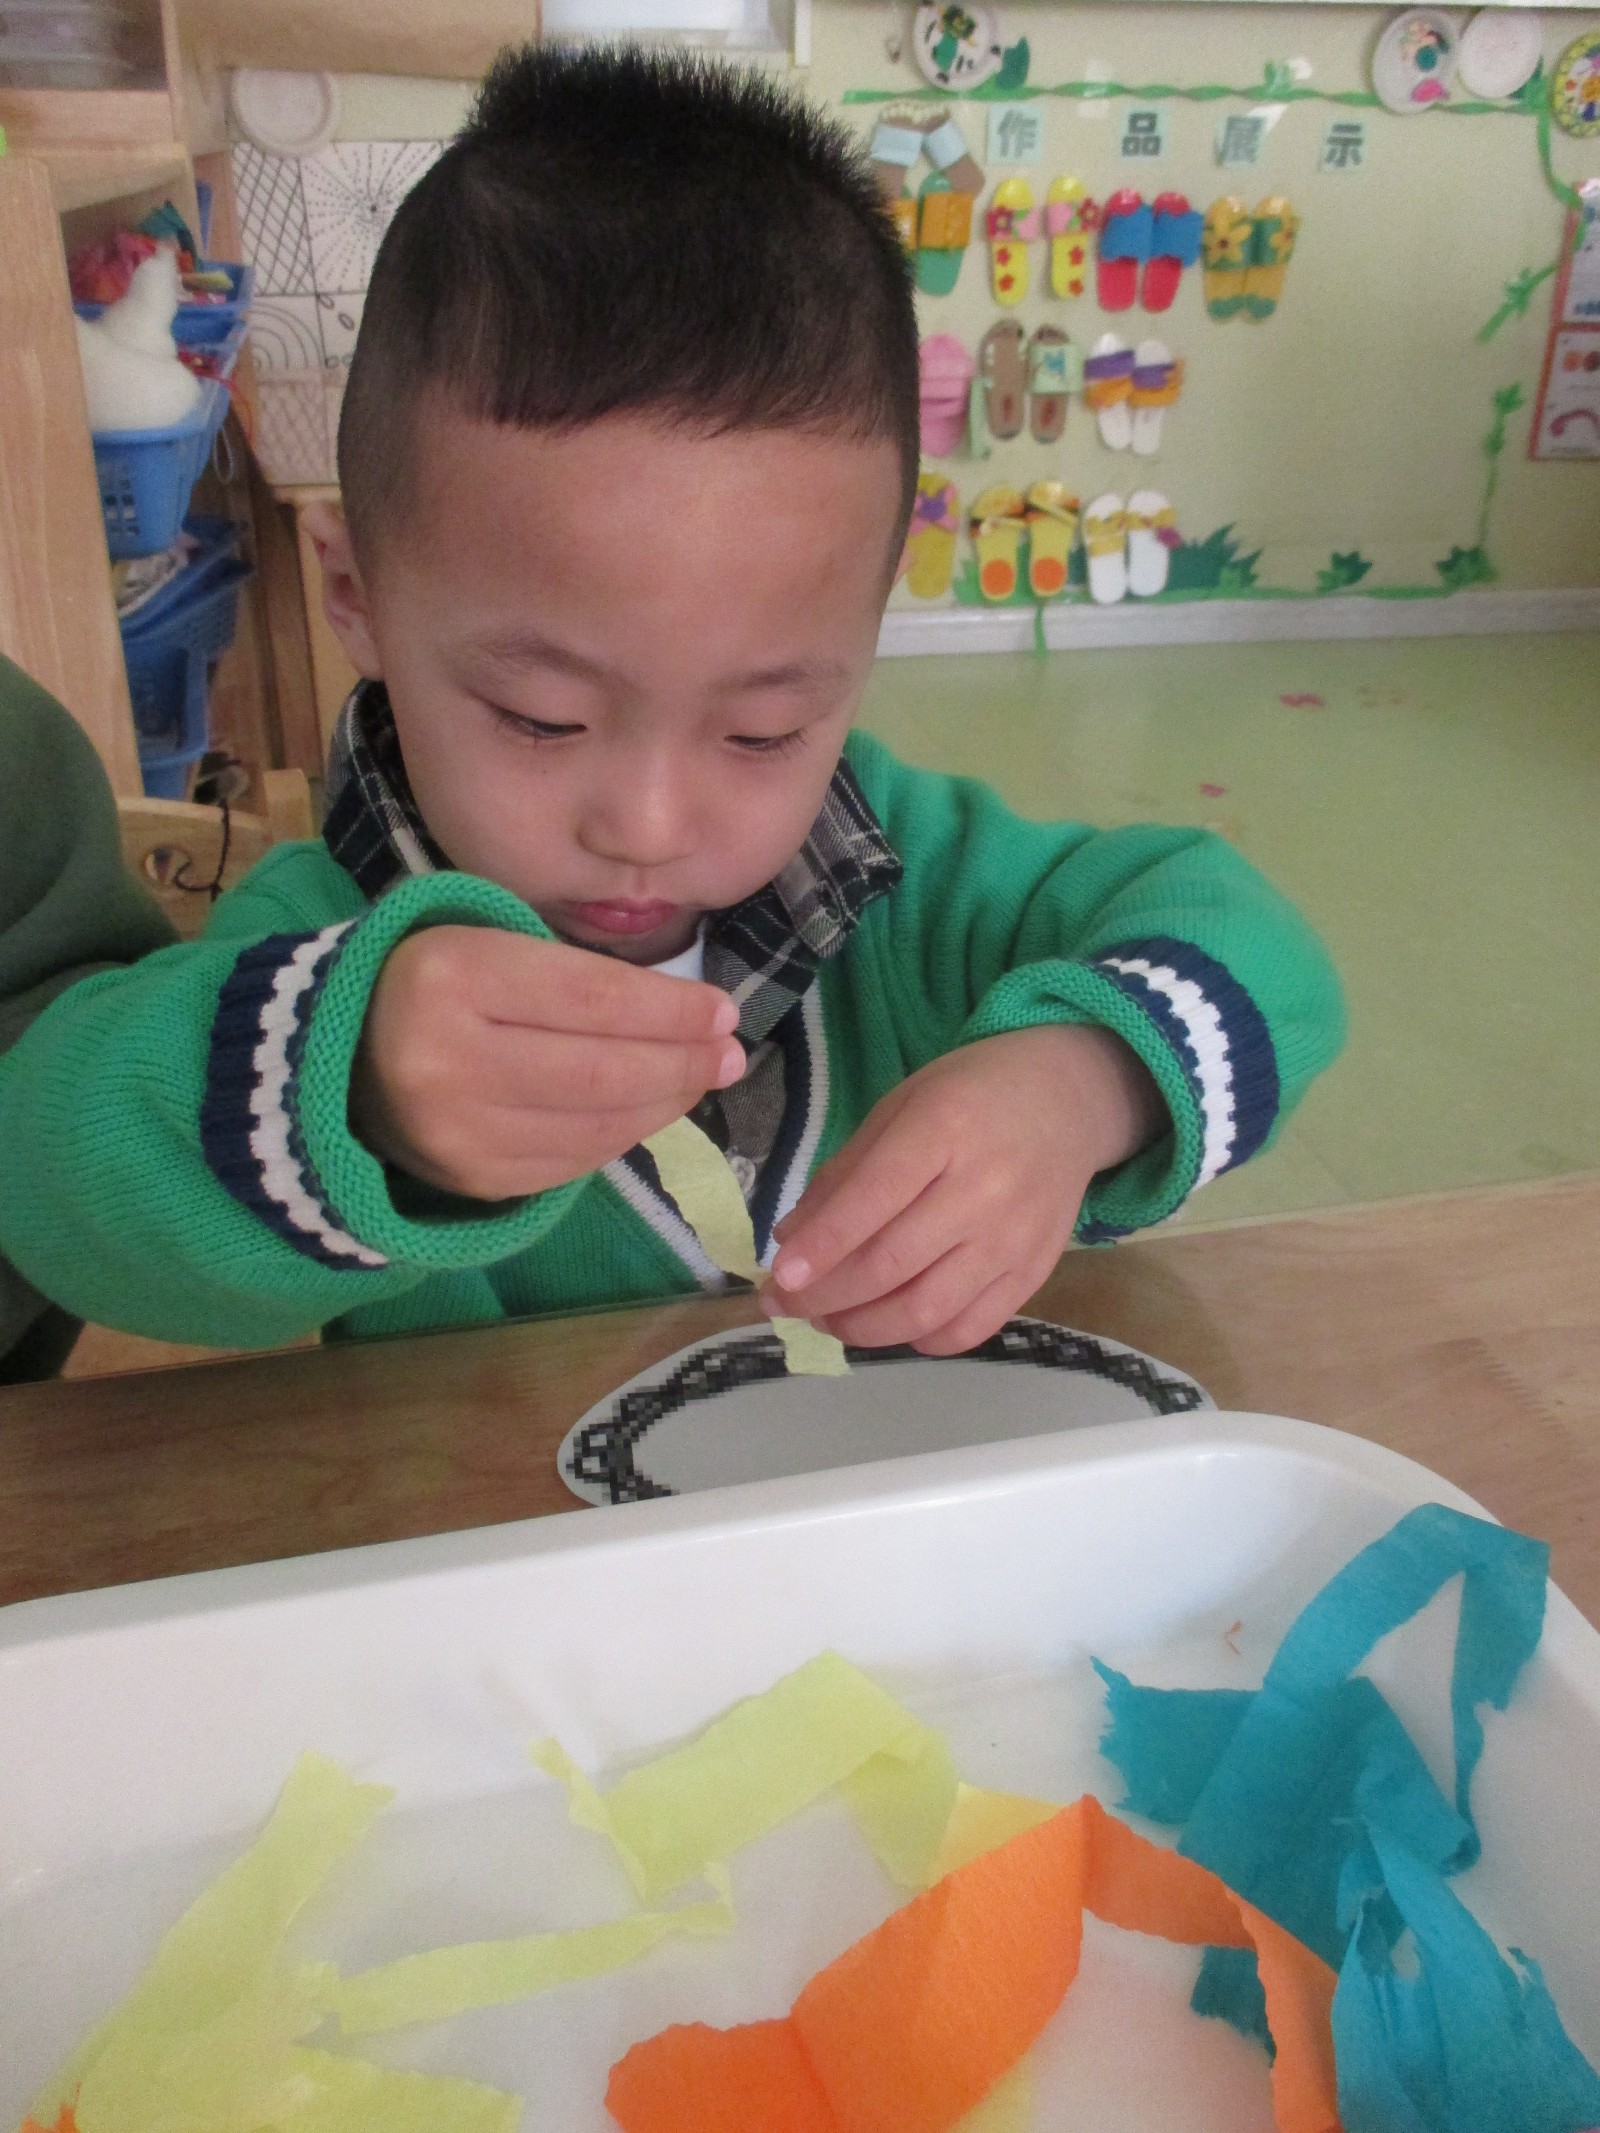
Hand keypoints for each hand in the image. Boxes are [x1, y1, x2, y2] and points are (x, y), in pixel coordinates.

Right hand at [350, 926, 742, 1199]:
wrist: (344, 1055)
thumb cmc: (440, 982)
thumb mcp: (494, 945)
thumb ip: (581, 977)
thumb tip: (697, 1020)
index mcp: (453, 976)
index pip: (593, 999)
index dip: (671, 1011)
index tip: (723, 1012)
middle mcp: (446, 1059)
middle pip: (602, 1071)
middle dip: (682, 1063)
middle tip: (730, 1054)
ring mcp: (457, 1131)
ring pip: (596, 1125)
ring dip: (665, 1104)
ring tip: (700, 1080)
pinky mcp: (471, 1178)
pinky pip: (573, 1162)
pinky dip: (623, 1136)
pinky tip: (649, 1112)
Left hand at [763, 1026, 1164, 1355]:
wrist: (1070, 1099)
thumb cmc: (973, 1094)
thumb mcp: (901, 1106)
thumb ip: (845, 1172)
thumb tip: (791, 1239)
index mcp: (943, 1129)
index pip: (872, 1200)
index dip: (820, 1247)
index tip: (777, 1278)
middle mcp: (984, 1189)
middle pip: (892, 1265)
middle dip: (824, 1296)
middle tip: (782, 1304)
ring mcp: (1014, 1238)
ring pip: (926, 1309)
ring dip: (862, 1327)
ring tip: (827, 1319)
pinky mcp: (1034, 1272)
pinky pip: (971, 1328)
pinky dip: (920, 1339)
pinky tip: (889, 1325)